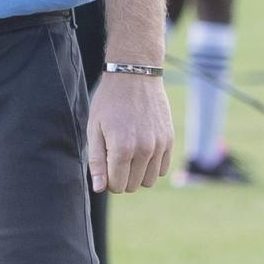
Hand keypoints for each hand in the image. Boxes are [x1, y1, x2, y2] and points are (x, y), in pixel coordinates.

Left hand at [87, 73, 173, 193]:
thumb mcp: (94, 127)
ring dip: (137, 174)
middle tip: (114, 156)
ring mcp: (159, 145)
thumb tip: (98, 188)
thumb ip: (96, 160)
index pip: (116, 186)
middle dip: (121, 177)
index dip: (107, 179)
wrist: (134, 75)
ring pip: (149, 181)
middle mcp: (144, 150)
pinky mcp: (169, 140)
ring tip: (127, 153)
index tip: (104, 164)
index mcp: (122, 148)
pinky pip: (162, 170)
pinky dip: (151, 166)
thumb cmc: (109, 101)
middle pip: (133, 186)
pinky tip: (141, 149)